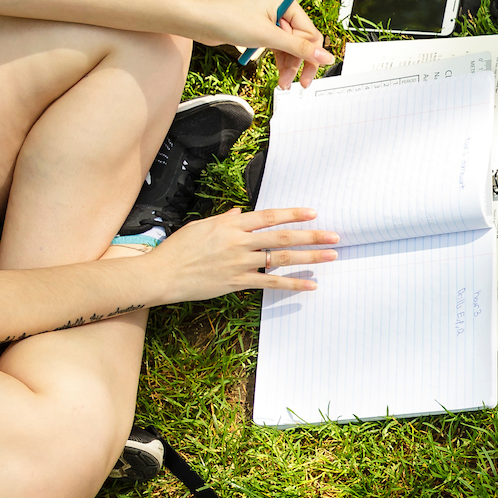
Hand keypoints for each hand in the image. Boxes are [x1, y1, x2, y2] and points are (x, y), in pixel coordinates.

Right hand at [145, 208, 337, 301]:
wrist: (162, 274)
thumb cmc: (179, 248)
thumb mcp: (202, 226)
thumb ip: (226, 220)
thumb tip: (243, 213)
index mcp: (231, 224)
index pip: (269, 216)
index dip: (293, 214)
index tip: (313, 213)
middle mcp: (239, 241)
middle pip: (283, 237)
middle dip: (312, 236)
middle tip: (335, 236)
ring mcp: (240, 263)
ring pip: (282, 259)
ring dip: (310, 257)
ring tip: (331, 256)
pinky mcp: (238, 282)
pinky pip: (272, 284)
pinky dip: (293, 284)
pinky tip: (311, 285)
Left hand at [202, 0, 331, 88]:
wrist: (199, 20)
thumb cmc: (229, 19)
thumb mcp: (269, 36)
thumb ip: (299, 48)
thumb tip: (326, 57)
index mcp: (287, 3)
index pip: (310, 34)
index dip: (309, 56)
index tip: (306, 76)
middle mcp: (281, 9)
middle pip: (302, 42)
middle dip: (299, 63)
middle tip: (299, 84)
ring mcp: (271, 20)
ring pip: (290, 47)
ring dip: (288, 66)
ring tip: (282, 83)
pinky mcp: (261, 30)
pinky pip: (278, 48)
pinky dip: (279, 61)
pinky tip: (278, 74)